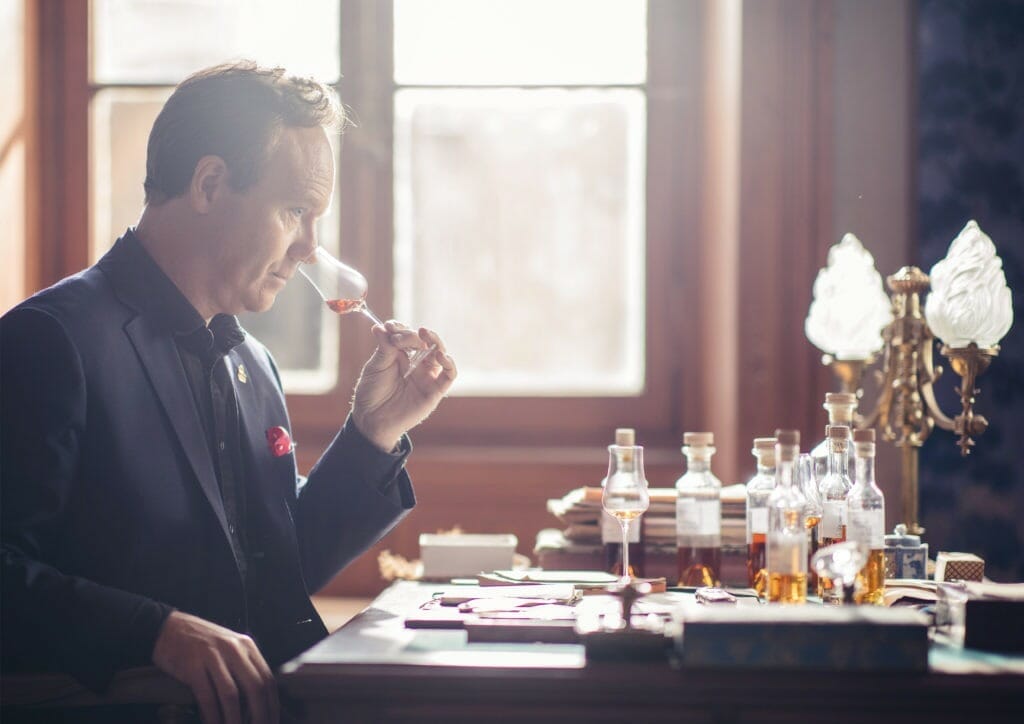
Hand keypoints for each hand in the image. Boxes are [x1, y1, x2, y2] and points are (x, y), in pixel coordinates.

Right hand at [152, 611, 278, 723]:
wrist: (168, 628)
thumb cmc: (202, 643)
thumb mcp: (230, 648)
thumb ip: (244, 669)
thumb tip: (256, 703)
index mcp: (247, 646)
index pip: (268, 679)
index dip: (272, 704)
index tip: (272, 721)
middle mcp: (234, 649)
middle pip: (255, 687)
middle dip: (260, 714)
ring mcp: (213, 657)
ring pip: (231, 695)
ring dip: (235, 720)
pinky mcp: (193, 666)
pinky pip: (207, 697)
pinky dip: (212, 716)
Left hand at [351, 322, 456, 450]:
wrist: (372, 419)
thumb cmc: (372, 393)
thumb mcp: (375, 367)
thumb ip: (383, 347)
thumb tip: (379, 326)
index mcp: (402, 354)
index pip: (407, 335)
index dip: (400, 328)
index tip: (389, 327)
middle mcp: (417, 363)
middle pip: (426, 341)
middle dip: (419, 334)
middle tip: (410, 332)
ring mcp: (427, 376)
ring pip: (440, 353)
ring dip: (436, 341)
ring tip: (425, 335)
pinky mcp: (435, 390)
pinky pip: (449, 375)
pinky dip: (449, 364)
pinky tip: (441, 356)